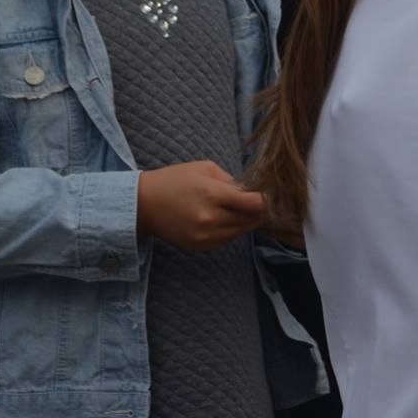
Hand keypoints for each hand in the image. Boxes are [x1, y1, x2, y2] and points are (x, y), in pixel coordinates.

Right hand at [135, 161, 267, 252]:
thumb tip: (255, 192)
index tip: (274, 195)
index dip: (268, 200)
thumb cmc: (175, 180)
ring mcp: (206, 237)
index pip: (255, 204)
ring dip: (247, 221)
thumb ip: (233, 181)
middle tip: (263, 202)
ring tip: (241, 208)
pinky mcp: (202, 247)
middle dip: (260, 211)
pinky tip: (224, 218)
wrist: (143, 205)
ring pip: (243, 231)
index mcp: (212, 195)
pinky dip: (232, 230)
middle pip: (252, 220)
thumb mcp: (205, 169)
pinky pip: (228, 240)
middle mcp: (211, 219)